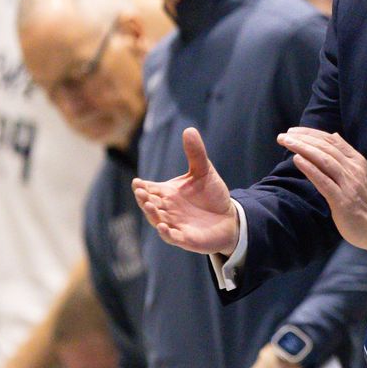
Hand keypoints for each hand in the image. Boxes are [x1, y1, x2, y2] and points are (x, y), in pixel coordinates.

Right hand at [132, 127, 238, 254]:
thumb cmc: (212, 195)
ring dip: (152, 214)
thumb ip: (195, 153)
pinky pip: (173, 237)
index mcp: (167, 193)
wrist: (229, 218)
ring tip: (149, 205)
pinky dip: (167, 233)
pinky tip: (163, 227)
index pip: (149, 189)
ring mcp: (175, 224)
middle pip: (150, 204)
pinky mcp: (186, 238)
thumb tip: (189, 129)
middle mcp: (167, 209)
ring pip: (158, 220)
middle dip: (144, 199)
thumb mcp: (204, 172)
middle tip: (141, 191)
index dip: (141, 187)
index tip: (137, 182)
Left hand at [277, 127, 366, 252]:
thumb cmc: (363, 200)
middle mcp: (353, 168)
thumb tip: (334, 135)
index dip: (311, 133)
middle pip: (326, 148)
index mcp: (356, 160)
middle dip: (303, 139)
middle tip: (283, 136)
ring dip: (303, 149)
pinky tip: (297, 160)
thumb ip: (345, 154)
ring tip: (287, 143)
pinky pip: (323, 181)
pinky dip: (310, 168)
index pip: (332, 140)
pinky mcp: (341, 200)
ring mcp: (348, 184)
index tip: (293, 131)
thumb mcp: (358, 171)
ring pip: (324, 160)